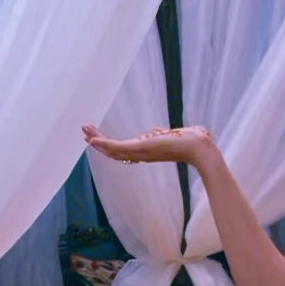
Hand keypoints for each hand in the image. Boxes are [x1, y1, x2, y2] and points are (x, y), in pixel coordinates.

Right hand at [82, 124, 214, 166]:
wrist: (200, 148)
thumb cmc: (193, 142)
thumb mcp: (171, 135)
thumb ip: (161, 133)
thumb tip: (154, 130)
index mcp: (147, 152)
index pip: (123, 151)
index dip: (108, 146)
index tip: (97, 139)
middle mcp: (141, 155)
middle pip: (113, 152)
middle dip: (98, 143)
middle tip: (84, 133)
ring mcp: (140, 153)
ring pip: (112, 150)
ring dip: (96, 141)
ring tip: (84, 130)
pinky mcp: (141, 148)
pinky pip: (117, 148)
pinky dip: (103, 144)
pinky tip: (92, 139)